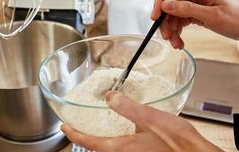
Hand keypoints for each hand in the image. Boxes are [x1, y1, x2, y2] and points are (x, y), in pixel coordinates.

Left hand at [61, 91, 222, 151]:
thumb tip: (110, 97)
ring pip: (108, 147)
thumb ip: (128, 107)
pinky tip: (119, 128)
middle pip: (96, 147)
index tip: (65, 127)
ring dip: (98, 137)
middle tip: (77, 125)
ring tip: (94, 124)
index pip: (89, 142)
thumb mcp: (150, 118)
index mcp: (122, 147)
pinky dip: (112, 137)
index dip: (74, 133)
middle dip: (85, 136)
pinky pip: (120, 147)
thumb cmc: (178, 143)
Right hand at [151, 0, 238, 48]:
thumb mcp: (210, 15)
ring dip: (171, 31)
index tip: (154, 17)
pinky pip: (179, 23)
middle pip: (169, 5)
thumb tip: (164, 5)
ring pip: (172, 16)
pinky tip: (179, 42)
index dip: (159, 1)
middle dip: (166, 22)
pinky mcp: (193, 14)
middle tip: (166, 36)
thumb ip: (186, 9)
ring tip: (175, 44)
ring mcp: (192, 4)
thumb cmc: (235, 19)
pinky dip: (177, 33)